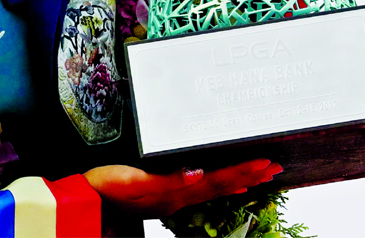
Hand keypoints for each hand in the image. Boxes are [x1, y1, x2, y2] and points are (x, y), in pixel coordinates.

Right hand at [83, 159, 282, 217]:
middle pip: (222, 185)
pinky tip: (226, 185)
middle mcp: (180, 195)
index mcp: (175, 191)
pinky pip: (201, 189)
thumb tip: (197, 173)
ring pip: (215, 188)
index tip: (265, 164)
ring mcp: (173, 197)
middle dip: (249, 175)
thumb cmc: (108, 187)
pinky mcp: (165, 193)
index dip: (243, 171)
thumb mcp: (135, 181)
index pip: (217, 180)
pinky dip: (219, 186)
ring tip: (260, 175)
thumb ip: (167, 180)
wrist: (89, 201)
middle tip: (274, 168)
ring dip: (239, 180)